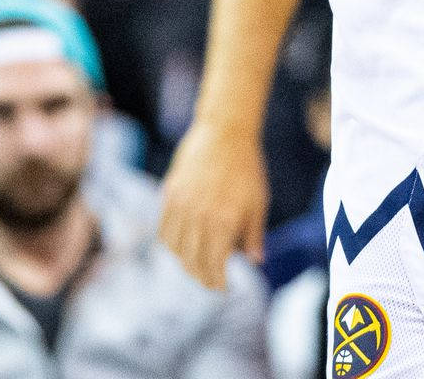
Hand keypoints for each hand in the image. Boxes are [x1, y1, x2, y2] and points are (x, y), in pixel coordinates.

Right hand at [159, 119, 268, 289]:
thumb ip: (254, 234)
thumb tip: (255, 261)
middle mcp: (199, 217)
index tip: (223, 289)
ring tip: (198, 265)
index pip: (214, 266)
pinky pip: (164, 232)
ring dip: (185, 263)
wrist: (225, 133)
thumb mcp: (258, 201)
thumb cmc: (247, 168)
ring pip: (175, 250)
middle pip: (192, 262)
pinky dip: (171, 245)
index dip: (217, 283)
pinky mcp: (169, 196)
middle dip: (202, 277)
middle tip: (211, 281)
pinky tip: (183, 246)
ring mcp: (181, 207)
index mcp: (223, 221)